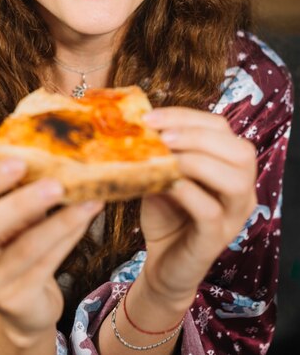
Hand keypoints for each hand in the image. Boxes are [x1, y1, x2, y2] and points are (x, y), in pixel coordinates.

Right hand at [0, 160, 102, 345]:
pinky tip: (86, 217)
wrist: (25, 306)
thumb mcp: (8, 219)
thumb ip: (16, 192)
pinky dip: (69, 237)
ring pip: (22, 250)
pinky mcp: (13, 303)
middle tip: (55, 184)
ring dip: (59, 221)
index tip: (19, 160)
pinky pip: (45, 265)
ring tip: (87, 199)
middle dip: (19, 203)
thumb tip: (52, 152)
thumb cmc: (17, 246)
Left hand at [139, 107, 256, 309]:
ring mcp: (233, 216)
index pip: (221, 128)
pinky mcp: (216, 239)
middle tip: (161, 137)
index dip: (186, 117)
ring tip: (164, 156)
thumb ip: (159, 151)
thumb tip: (138, 124)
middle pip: (240, 150)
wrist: (162, 262)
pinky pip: (211, 211)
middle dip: (197, 135)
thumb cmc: (166, 212)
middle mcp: (242, 188)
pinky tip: (166, 183)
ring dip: (197, 161)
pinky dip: (188, 192)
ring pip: (235, 180)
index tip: (150, 117)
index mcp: (230, 165)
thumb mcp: (162, 173)